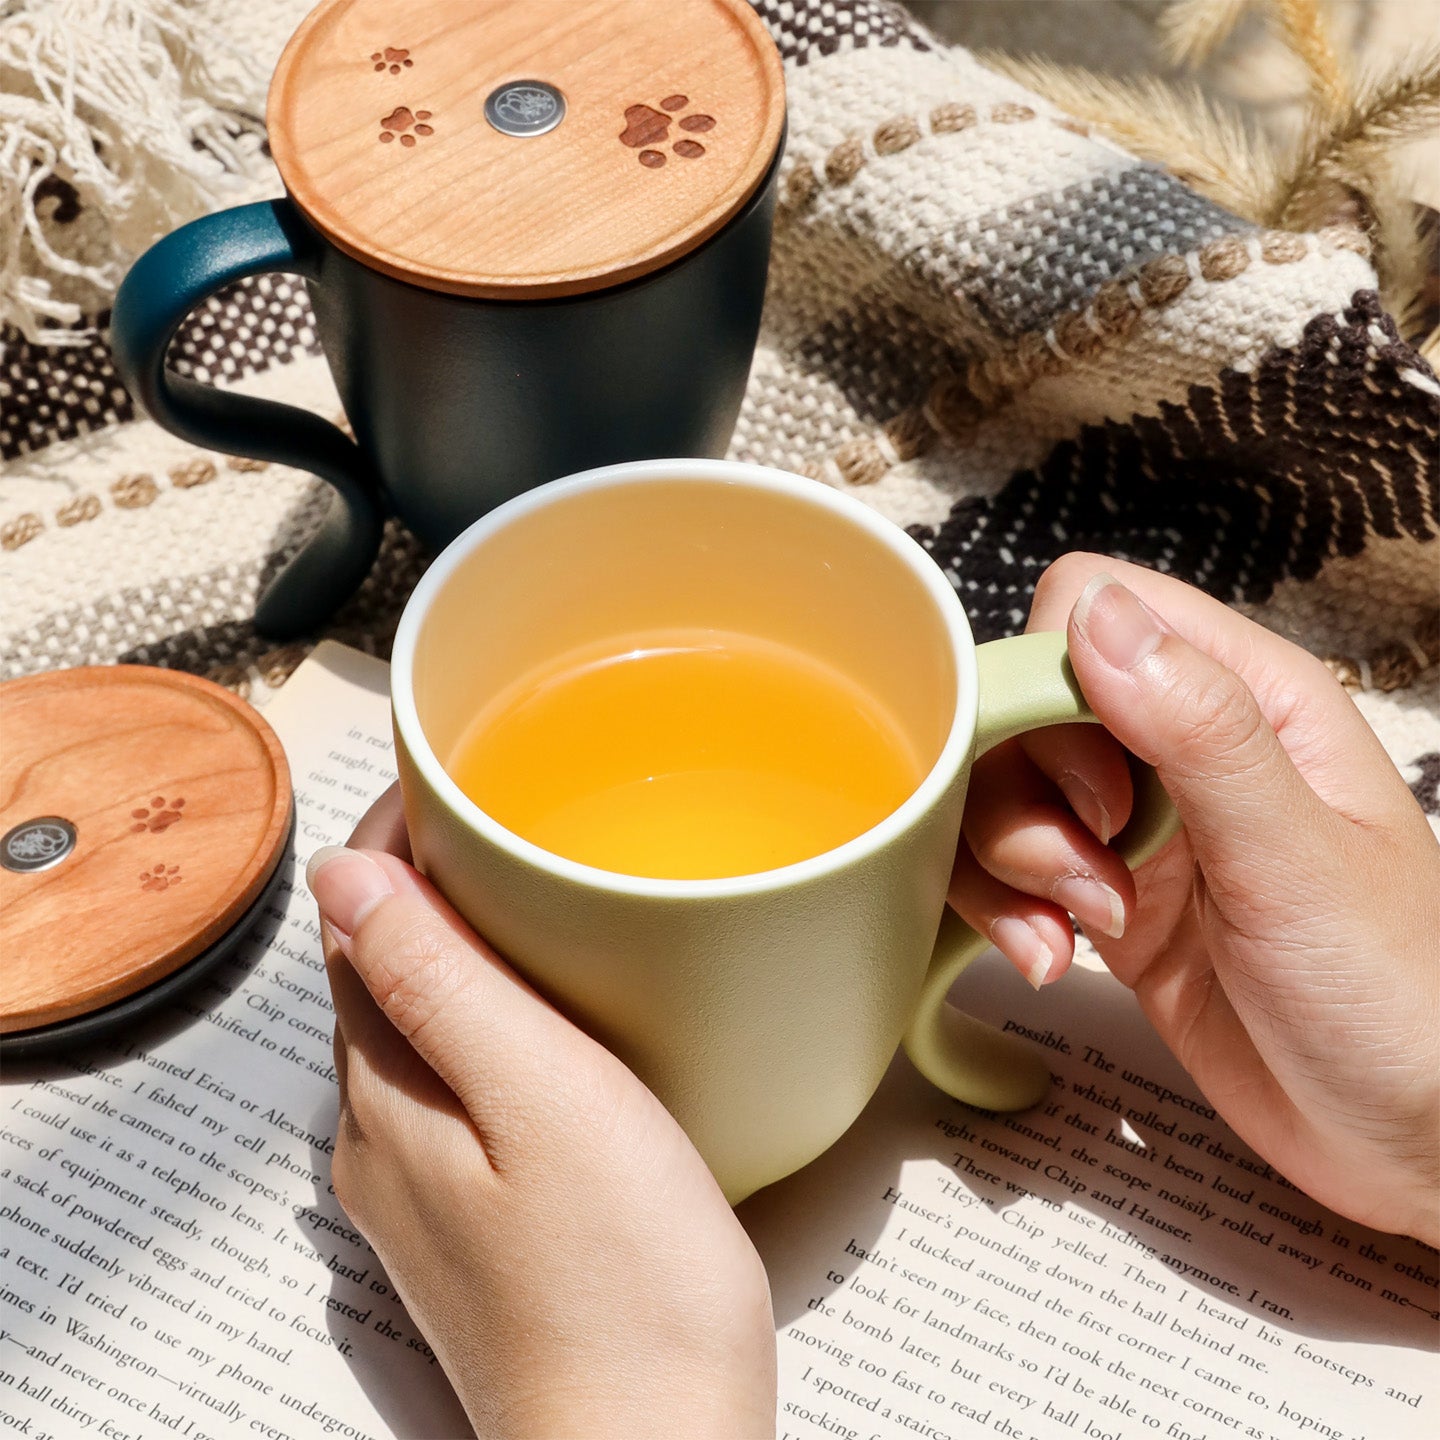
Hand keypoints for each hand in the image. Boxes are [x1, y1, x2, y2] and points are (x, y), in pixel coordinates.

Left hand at [308, 786, 775, 1438]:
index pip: (355, 926)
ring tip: (536, 895)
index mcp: (387, 1097)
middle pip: (376, 974)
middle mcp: (382, 1139)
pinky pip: (454, 1082)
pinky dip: (483, 1018)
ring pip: (415, 1027)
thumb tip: (345, 875)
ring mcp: (423, 1187)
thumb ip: (439, 985)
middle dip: (423, 884)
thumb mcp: (542, 1097)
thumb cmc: (622, 1279)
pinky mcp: (475, 1219)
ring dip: (453, 949)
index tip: (456, 776)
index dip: (395, 840)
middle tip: (508, 818)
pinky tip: (550, 1016)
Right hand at [949, 554, 1439, 1244]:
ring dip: (1013, 866)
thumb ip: (1199, 728)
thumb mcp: (1297, 856)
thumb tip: (1096, 614)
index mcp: (1246, 697)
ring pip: (1002, 791)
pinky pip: (1006, 869)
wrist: (1408, 1136)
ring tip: (1074, 932)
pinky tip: (1053, 957)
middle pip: (1022, 706)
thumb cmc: (1397, 996)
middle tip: (1092, 875)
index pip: (1092, 610)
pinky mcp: (1103, 898)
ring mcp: (1135, 824)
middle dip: (1027, 798)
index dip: (1053, 684)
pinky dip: (1005, 912)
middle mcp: (1178, 746)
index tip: (1093, 788)